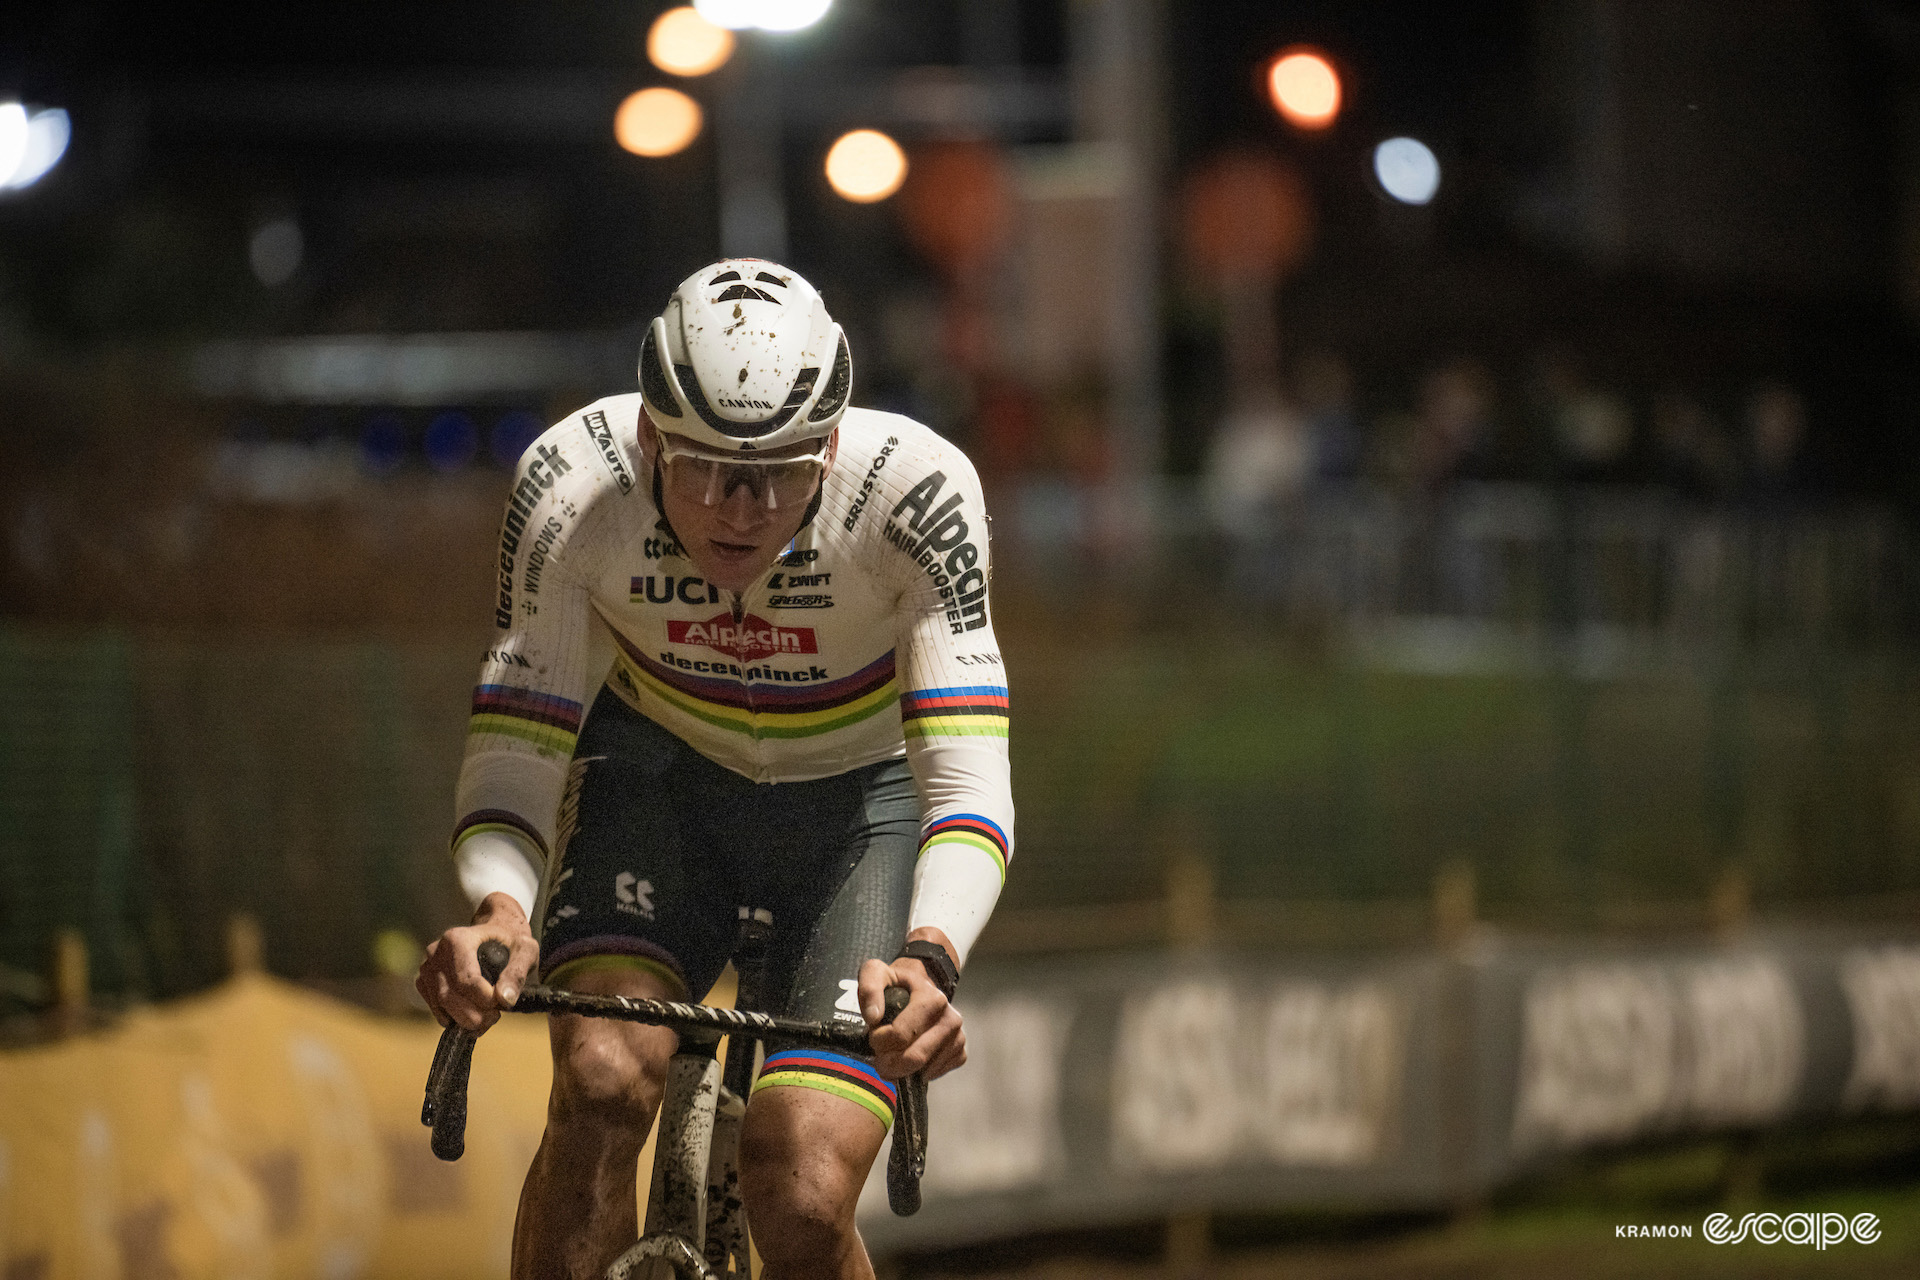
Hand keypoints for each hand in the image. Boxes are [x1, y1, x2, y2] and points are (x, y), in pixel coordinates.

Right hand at [416, 892, 538, 1032]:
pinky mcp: (424, 982)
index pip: (466, 981)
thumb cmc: (511, 941)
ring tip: (487, 1016)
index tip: (503, 1003)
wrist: (494, 934)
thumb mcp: (525, 951)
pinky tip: (473, 1013)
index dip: (486, 1000)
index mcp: (457, 939)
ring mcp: (427, 967)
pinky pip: (437, 1009)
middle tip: (495, 1016)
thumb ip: (517, 973)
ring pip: (441, 1005)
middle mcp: (435, 952)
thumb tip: (505, 1000)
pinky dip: (455, 1018)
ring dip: (466, 1019)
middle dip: (475, 1015)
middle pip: (449, 997)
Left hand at [858, 928, 965, 1080]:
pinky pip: (935, 1074)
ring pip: (924, 1071)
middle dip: (889, 1063)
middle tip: (879, 1056)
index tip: (873, 1035)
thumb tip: (874, 1017)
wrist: (919, 988)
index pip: (900, 1035)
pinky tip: (909, 1056)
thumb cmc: (896, 985)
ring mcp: (958, 1037)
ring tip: (892, 1055)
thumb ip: (869, 988)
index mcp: (933, 998)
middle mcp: (951, 1019)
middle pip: (915, 1058)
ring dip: (901, 1070)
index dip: (879, 1041)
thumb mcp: (876, 973)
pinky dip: (917, 1073)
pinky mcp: (960, 1053)